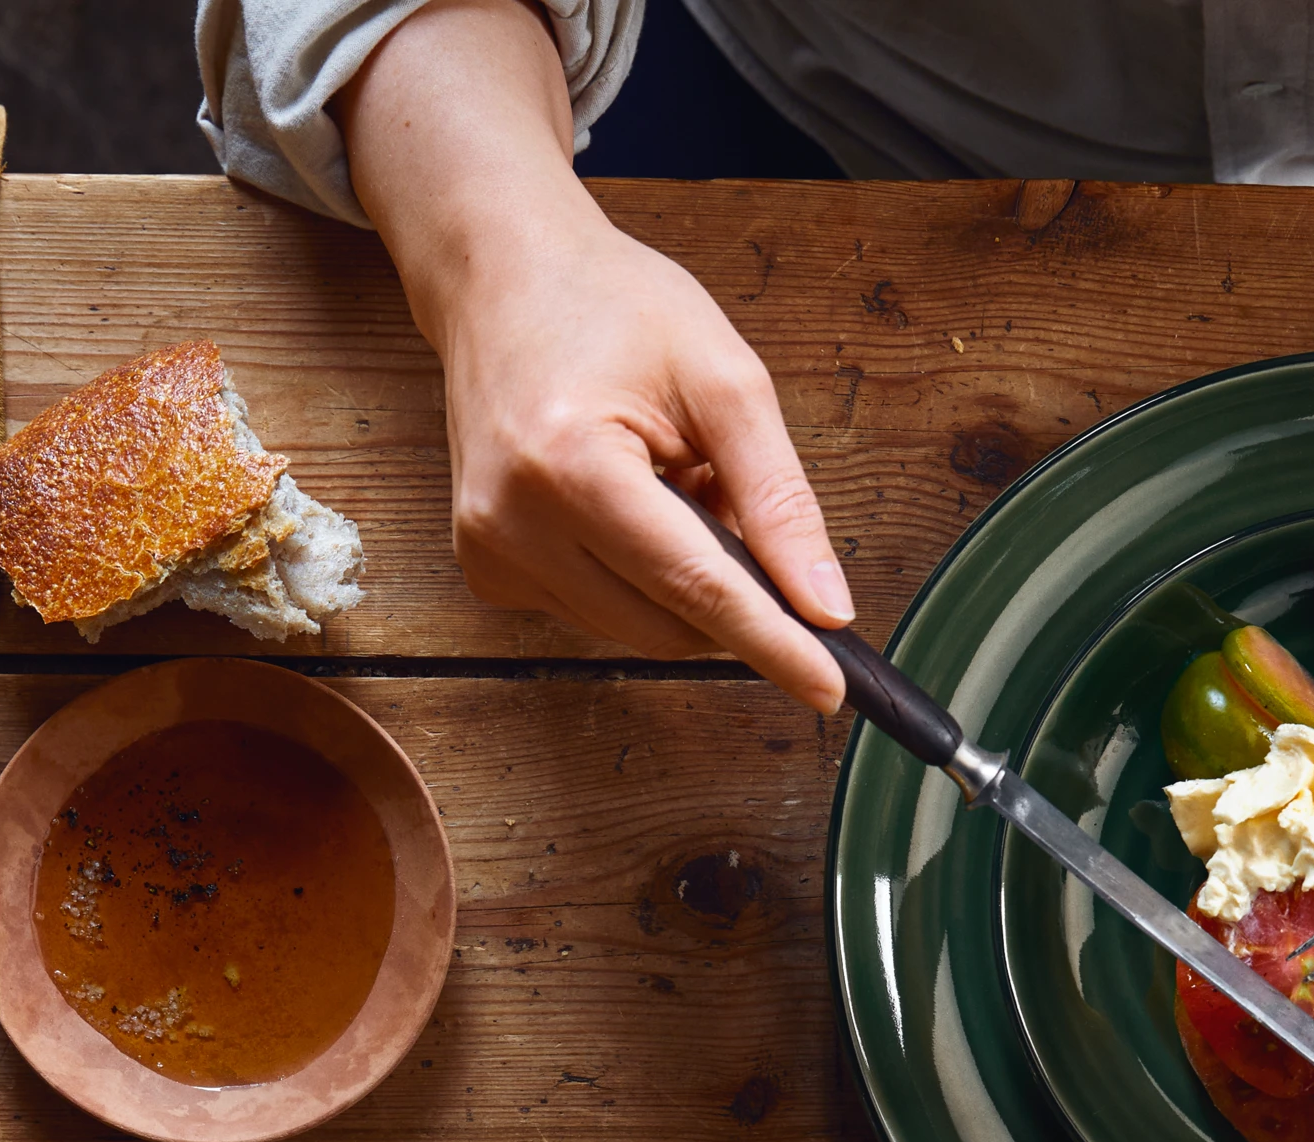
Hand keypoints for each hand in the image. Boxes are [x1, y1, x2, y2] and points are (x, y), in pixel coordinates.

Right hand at [341, 0, 849, 708]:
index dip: (771, 643)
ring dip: (678, 581)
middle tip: (719, 487)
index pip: (695, 586)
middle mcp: (513, 522)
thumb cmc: (611, 306)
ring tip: (664, 480)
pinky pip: (594, 614)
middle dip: (724, 584)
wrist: (501, 279)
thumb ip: (780, 499)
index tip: (827, 690)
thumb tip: (825, 605)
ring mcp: (490, 552)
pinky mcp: (485, 570)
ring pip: (634, 630)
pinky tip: (621, 503)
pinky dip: (633, 578)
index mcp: (570, 464)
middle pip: (668, 622)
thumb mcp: (723, 380)